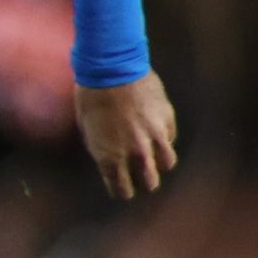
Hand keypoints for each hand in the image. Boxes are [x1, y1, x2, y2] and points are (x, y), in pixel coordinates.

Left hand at [74, 73, 177, 200]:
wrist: (110, 67)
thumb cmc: (90, 96)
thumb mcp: (87, 129)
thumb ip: (102, 150)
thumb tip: (111, 161)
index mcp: (111, 157)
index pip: (122, 190)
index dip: (122, 190)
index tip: (122, 188)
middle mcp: (136, 152)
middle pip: (150, 182)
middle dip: (144, 181)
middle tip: (141, 177)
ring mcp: (154, 136)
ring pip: (167, 163)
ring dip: (160, 163)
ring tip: (155, 158)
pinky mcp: (167, 119)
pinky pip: (170, 138)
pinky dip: (164, 139)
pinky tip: (156, 132)